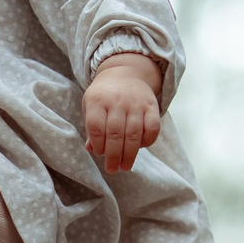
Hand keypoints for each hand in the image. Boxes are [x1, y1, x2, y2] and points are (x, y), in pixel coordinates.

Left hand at [83, 54, 162, 173]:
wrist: (125, 73)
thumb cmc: (104, 95)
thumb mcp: (91, 106)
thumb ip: (92, 128)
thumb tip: (91, 149)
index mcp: (97, 100)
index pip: (96, 127)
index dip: (98, 144)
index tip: (99, 154)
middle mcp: (117, 101)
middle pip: (115, 134)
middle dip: (114, 156)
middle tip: (112, 169)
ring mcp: (135, 103)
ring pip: (133, 133)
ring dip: (130, 154)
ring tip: (125, 167)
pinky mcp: (151, 105)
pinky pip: (152, 127)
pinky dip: (148, 141)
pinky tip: (141, 148)